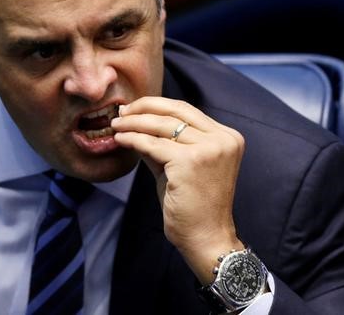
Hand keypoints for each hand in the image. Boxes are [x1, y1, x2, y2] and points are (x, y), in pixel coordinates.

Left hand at [111, 96, 245, 283]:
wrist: (205, 239)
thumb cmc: (193, 206)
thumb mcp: (179, 165)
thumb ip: (163, 142)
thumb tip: (134, 121)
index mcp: (227, 137)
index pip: (186, 110)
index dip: (157, 105)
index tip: (134, 108)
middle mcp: (223, 139)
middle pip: (175, 111)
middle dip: (143, 108)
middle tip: (121, 112)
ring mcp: (209, 149)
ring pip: (162, 125)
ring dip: (134, 123)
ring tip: (116, 125)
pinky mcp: (190, 161)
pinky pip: (153, 144)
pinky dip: (133, 139)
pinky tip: (120, 139)